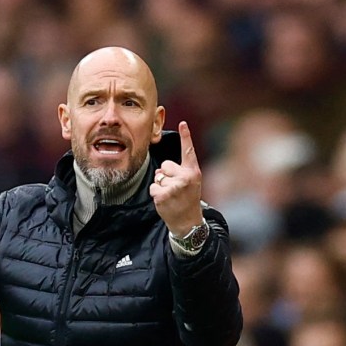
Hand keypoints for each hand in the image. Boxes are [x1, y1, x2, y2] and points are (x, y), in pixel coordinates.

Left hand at [149, 121, 202, 235]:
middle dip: (166, 175)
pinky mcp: (163, 195)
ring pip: (158, 177)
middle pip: (165, 165)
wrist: (188, 222)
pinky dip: (156, 194)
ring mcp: (174, 187)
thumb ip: (178, 172)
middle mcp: (185, 177)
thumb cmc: (188, 200)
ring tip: (171, 196)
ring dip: (161, 186)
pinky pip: (153, 187)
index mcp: (193, 172)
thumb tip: (159, 171)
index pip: (188, 151)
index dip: (186, 136)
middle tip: (176, 189)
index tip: (183, 123)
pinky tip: (165, 201)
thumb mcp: (190, 183)